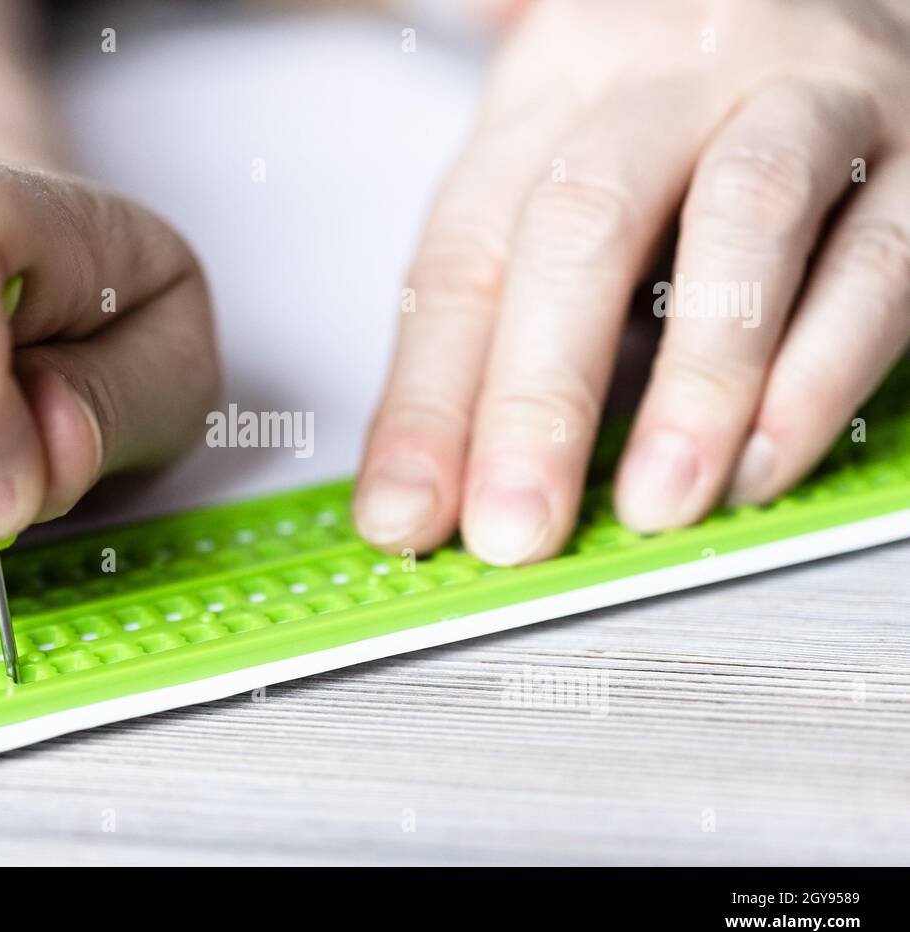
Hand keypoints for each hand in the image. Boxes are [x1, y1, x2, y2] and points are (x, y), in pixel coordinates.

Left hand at [357, 0, 909, 563]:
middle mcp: (671, 74)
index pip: (464, 252)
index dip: (426, 397)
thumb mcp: (571, 167)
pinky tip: (766, 460)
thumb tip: (435, 475)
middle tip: (512, 526)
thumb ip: (510, 300)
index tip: (401, 509)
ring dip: (692, 385)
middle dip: (536, 400)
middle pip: (581, 227)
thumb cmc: (691, 107)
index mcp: (552, 88)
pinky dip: (818, 373)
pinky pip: (878, 260)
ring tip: (654, 502)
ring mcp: (805, 96)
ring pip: (739, 223)